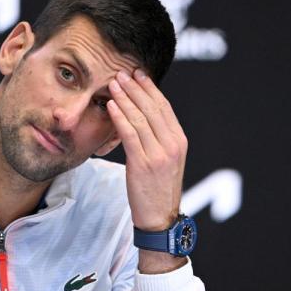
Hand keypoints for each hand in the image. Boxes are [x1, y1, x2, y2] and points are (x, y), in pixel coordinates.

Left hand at [107, 68, 186, 232]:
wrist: (159, 217)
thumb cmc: (157, 190)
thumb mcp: (166, 161)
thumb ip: (159, 139)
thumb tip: (143, 117)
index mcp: (180, 141)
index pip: (164, 107)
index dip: (150, 88)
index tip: (138, 74)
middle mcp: (173, 145)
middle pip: (153, 108)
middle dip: (136, 88)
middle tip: (121, 72)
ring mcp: (159, 154)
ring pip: (140, 118)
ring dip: (125, 98)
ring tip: (113, 84)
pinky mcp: (143, 164)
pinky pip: (130, 134)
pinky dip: (119, 117)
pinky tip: (111, 106)